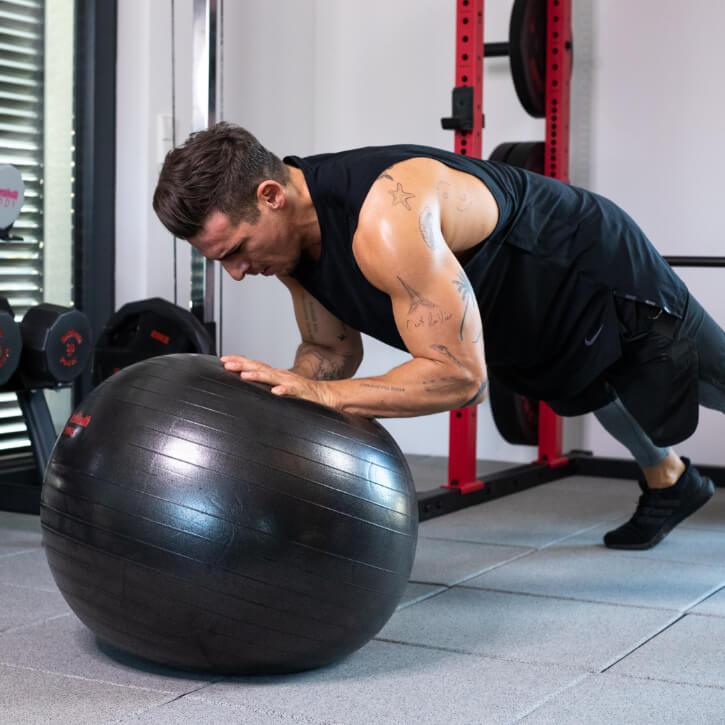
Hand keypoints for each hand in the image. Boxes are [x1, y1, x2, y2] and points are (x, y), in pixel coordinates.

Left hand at [220, 355, 336, 408]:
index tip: (224, 359)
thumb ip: (266, 387)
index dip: (240, 361)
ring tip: (244, 375)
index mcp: (275, 375)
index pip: (255, 365)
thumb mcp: (281, 388)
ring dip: (258, 375)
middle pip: (260, 367)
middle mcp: (281, 376)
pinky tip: (276, 392)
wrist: (327, 395)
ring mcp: (291, 383)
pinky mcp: (302, 393)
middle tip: (227, 363)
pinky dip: (284, 391)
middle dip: (243, 365)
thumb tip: (247, 386)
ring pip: (273, 377)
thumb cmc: (303, 393)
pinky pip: (292, 391)